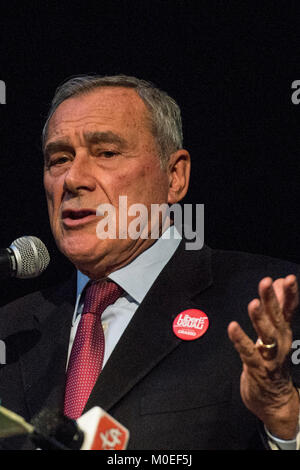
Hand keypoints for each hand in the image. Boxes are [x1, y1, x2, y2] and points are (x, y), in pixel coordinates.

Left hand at [228, 275, 299, 439]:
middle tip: (266, 282)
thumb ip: (278, 307)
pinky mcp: (257, 370)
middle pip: (277, 318)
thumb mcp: (278, 332)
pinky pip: (248, 353)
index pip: (289, 310)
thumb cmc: (274, 362)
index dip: (290, 294)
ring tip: (253, 304)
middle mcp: (280, 343)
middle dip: (272, 299)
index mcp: (284, 332)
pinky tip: (232, 327)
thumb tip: (278, 282)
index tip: (287, 279)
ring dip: (260, 319)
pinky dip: (240, 340)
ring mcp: (270, 357)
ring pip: (266, 335)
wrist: (277, 403)